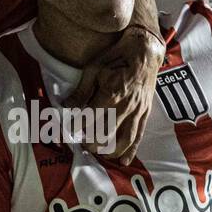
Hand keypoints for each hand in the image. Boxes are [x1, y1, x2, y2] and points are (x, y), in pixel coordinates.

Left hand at [65, 25, 164, 163]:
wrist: (145, 50)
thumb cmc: (116, 56)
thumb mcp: (94, 68)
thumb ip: (81, 90)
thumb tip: (66, 105)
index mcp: (111, 92)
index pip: (90, 117)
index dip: (78, 127)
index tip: (69, 131)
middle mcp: (126, 105)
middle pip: (106, 133)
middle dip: (91, 142)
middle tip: (81, 144)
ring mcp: (138, 110)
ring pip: (124, 139)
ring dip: (109, 150)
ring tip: (97, 153)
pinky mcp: (145, 112)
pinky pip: (139, 135)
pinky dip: (131, 151)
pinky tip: (123, 161)